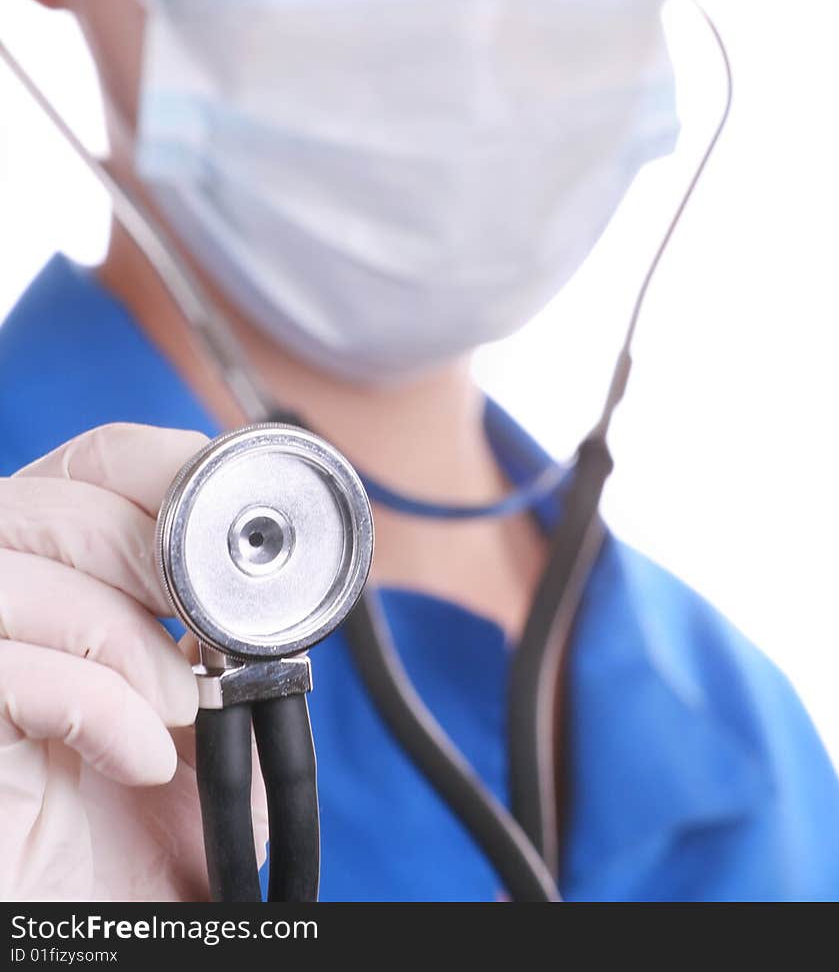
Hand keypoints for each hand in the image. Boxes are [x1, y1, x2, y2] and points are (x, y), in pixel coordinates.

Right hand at [0, 423, 268, 900]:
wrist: (92, 931)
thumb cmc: (133, 841)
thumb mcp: (207, 727)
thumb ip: (225, 641)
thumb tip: (264, 580)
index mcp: (57, 572)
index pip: (93, 462)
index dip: (165, 465)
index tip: (235, 519)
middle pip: (51, 499)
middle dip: (153, 551)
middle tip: (209, 632)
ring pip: (16, 571)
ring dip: (126, 640)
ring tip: (178, 711)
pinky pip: (8, 671)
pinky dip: (99, 705)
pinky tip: (140, 761)